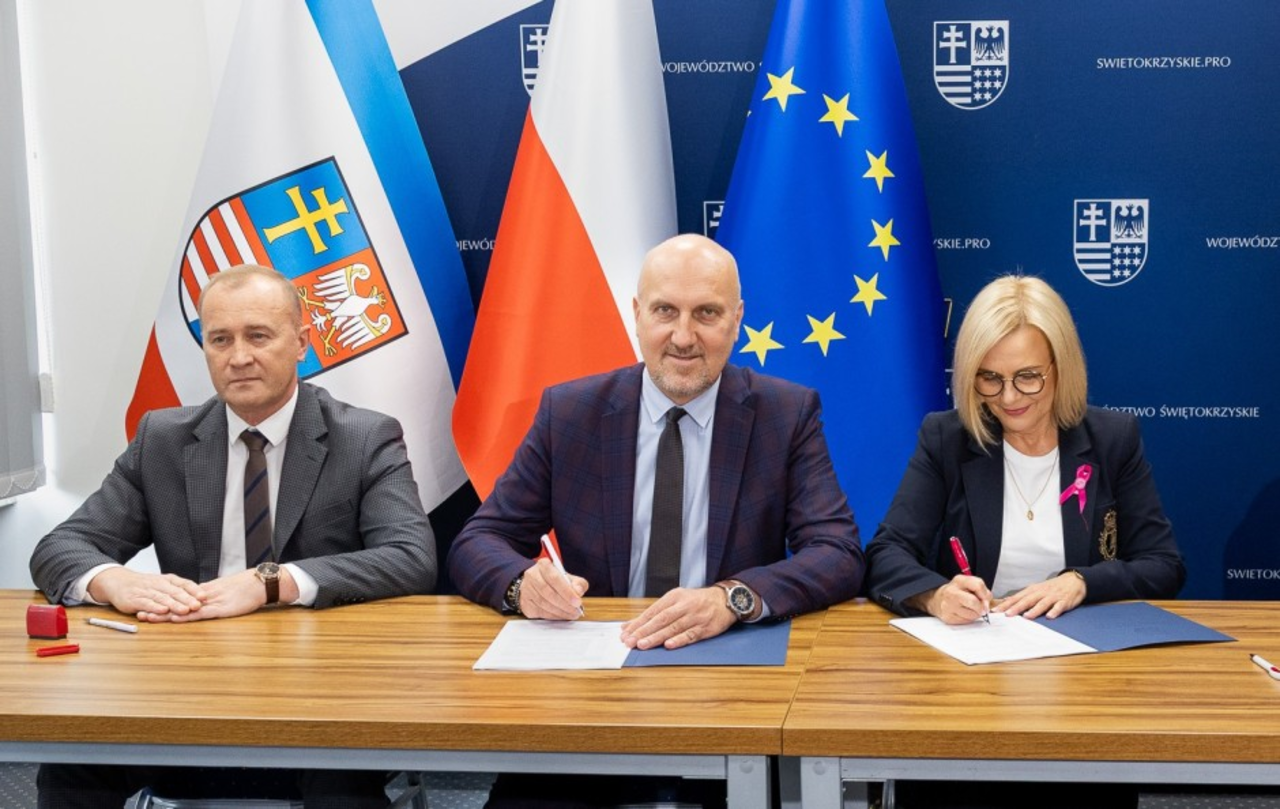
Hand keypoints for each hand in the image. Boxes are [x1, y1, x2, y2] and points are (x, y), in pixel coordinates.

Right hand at [88, 567, 204, 618]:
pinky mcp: (135, 599)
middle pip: (175, 592)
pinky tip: (163, 611)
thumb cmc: (145, 585)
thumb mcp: (163, 584)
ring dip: (175, 604)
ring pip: (163, 598)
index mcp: (168, 580)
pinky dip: (155, 607)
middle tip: (198, 606)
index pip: (184, 584)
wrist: (119, 582)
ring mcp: (147, 591)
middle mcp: (159, 584)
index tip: (204, 597)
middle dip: (187, 599)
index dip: (194, 590)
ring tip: (185, 610)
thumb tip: (199, 598)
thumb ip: (178, 590)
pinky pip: (146, 603)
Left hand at [140, 567, 296, 622]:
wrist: (262, 583)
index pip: (179, 596)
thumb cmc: (248, 588)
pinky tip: (174, 618)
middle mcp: (204, 596)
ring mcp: (212, 602)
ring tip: (147, 617)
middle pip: (176, 602)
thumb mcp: (227, 592)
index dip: (162, 600)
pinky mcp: (221, 609)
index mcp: (205, 591)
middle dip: (156, 607)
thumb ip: (214, 597)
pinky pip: (200, 613)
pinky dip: (186, 616)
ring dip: (164, 613)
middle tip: (138, 611)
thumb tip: (201, 603)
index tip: (147, 603)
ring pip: (183, 608)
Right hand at [516, 558, 586, 619]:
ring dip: (560, 611)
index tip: (577, 602)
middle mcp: (532, 576)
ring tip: (571, 614)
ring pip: (543, 603)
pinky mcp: (525, 603)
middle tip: (576, 611)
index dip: (567, 591)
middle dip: (564, 604)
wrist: (537, 585)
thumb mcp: (569, 578)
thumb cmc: (555, 581)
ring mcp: (526, 590)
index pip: (554, 578)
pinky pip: (540, 612)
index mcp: (543, 565)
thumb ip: (578, 583)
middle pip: (548, 592)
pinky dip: (553, 616)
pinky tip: (562, 615)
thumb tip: (578, 591)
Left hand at [620, 587, 736, 649]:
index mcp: (674, 597)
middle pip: (661, 619)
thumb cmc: (696, 601)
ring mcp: (694, 617)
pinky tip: (668, 645)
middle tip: (630, 641)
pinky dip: (679, 640)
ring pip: (673, 628)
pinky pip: (690, 635)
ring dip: (657, 637)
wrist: (724, 600)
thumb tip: (631, 625)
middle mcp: (683, 606)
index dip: (638, 622)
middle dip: (644, 631)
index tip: (625, 632)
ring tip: (643, 645)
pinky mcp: (705, 628)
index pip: (652, 611)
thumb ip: (655, 613)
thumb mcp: (676, 600)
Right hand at [919, 575, 991, 624]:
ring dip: (975, 614)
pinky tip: (963, 613)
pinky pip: (966, 621)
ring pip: (972, 614)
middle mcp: (951, 592)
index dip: (986, 594)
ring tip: (970, 610)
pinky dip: (968, 619)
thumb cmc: (958, 592)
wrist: (938, 599)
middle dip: (981, 607)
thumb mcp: (969, 585)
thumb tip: (989, 605)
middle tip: (982, 609)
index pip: (978, 585)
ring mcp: (948, 605)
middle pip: (973, 602)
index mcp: (959, 580)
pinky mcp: (948, 617)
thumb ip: (982, 591)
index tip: (987, 600)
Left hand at [994, 572, 1085, 619]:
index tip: (996, 610)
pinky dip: (1054, 611)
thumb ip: (1023, 597)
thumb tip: (1007, 602)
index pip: (1016, 598)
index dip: (1006, 604)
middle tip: (1007, 614)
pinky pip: (1058, 607)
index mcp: (1032, 590)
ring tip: (1027, 617)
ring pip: (1042, 603)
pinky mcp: (1064, 601)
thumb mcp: (1036, 589)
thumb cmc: (1052, 587)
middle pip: (1027, 600)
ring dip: (1034, 610)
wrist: (1072, 581)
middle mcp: (1041, 593)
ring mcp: (1052, 597)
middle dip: (1016, 607)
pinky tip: (1050, 616)